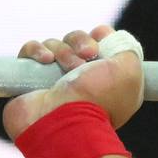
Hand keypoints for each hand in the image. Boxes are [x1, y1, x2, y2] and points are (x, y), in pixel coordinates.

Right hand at [3, 24, 145, 140]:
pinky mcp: (27, 81)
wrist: (64, 123)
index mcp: (105, 81)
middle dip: (80, 42)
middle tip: (87, 55)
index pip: (100, 46)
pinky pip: (28, 52)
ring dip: (62, 50)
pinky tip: (46, 60)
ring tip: (67, 68)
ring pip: (53, 45)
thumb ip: (125, 47)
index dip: (99, 38)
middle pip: (76, 41)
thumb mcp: (130, 71)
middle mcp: (79, 81)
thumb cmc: (99, 99)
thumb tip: (105, 34)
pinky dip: (36, 50)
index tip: (100, 38)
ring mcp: (52, 81)